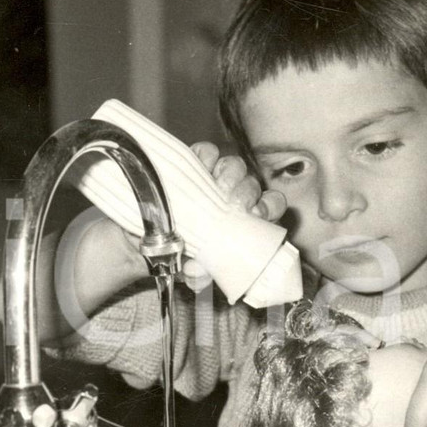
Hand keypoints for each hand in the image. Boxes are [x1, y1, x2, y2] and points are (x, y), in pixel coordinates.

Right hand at [181, 142, 287, 290]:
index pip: (272, 204)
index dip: (269, 207)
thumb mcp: (194, 268)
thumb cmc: (185, 252)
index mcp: (248, 217)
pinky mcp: (197, 162)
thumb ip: (198, 274)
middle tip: (236, 204)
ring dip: (230, 175)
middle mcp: (237, 194)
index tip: (258, 216)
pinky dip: (205, 158)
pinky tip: (199, 170)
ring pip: (235, 165)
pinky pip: (207, 152)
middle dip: (248, 192)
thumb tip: (196, 272)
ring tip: (218, 188)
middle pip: (253, 184)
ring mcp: (217, 176)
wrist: (154, 235)